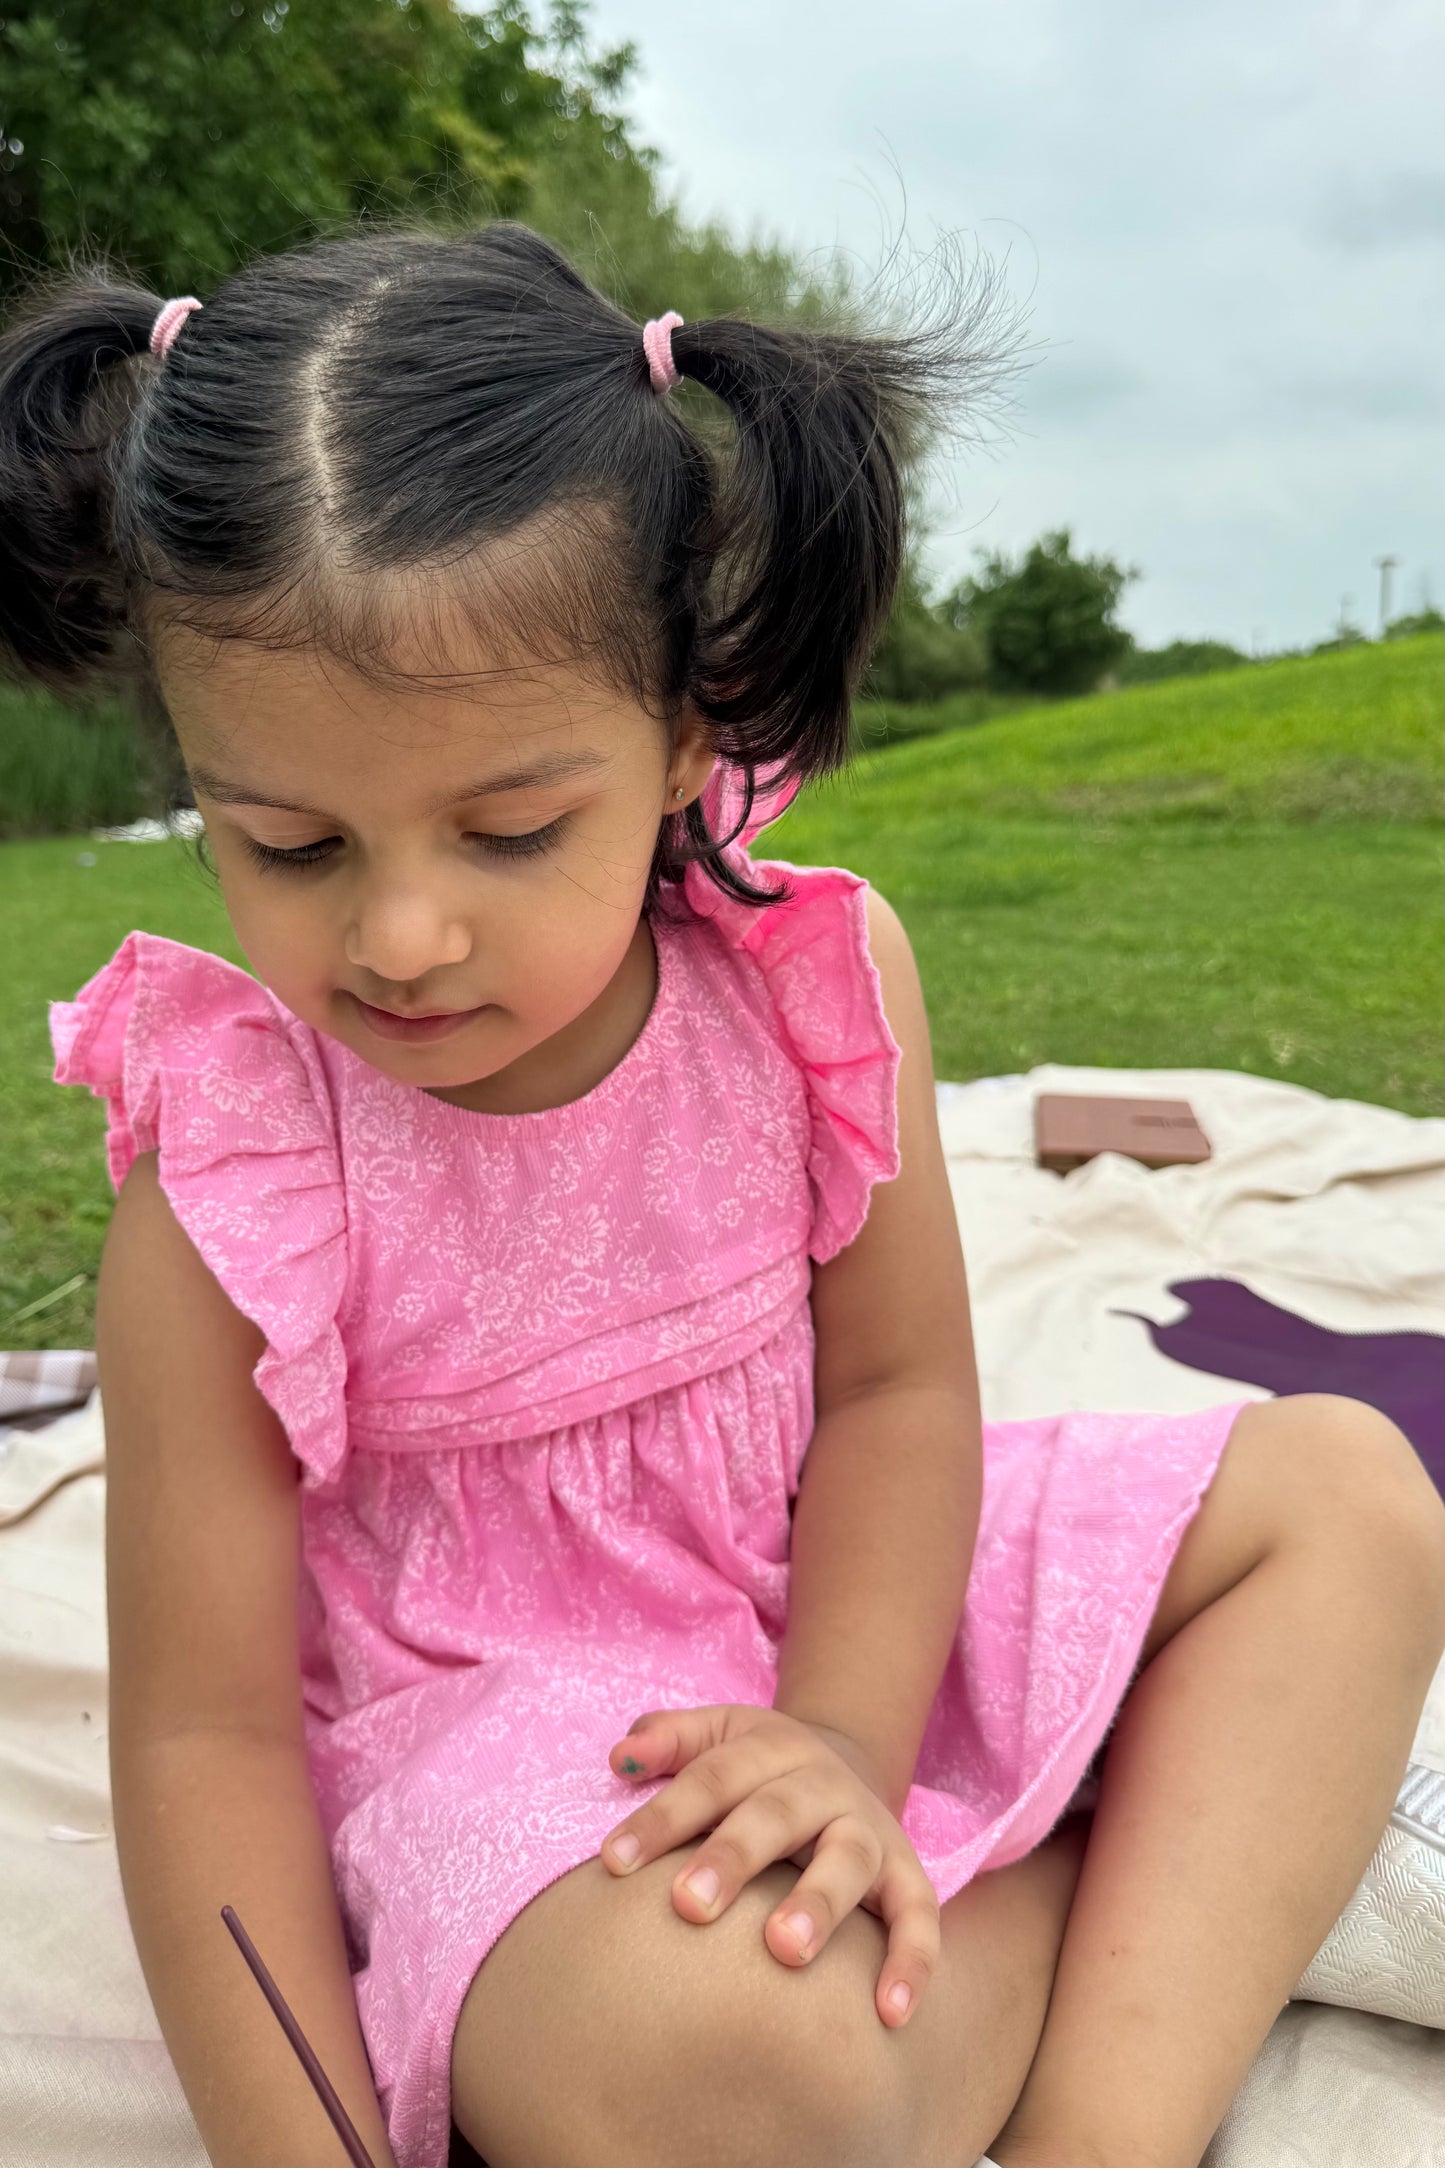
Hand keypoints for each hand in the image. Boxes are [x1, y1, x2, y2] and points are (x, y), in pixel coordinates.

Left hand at [602, 1703, 938, 2026]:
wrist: (843, 1768)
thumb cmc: (754, 1771)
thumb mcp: (717, 1736)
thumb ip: (667, 1739)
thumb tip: (620, 1758)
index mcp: (770, 1748)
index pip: (711, 1778)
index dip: (662, 1818)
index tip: (613, 1862)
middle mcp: (823, 1784)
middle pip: (776, 1814)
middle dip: (733, 1857)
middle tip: (688, 1905)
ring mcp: (869, 1829)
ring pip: (849, 1859)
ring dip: (819, 1902)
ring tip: (785, 1950)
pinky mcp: (907, 1875)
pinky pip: (919, 1916)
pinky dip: (912, 1961)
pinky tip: (890, 2013)